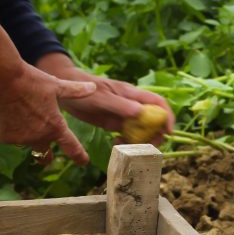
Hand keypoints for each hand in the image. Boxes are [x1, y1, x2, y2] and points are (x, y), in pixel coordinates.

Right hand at [0, 64, 95, 164]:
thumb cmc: (30, 80)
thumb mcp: (55, 85)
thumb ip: (75, 91)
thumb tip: (94, 86)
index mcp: (55, 126)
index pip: (72, 147)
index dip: (79, 156)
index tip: (83, 162)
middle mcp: (40, 137)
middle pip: (46, 154)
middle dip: (48, 156)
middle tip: (48, 156)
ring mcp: (22, 139)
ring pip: (26, 142)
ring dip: (27, 136)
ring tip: (20, 114)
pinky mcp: (5, 137)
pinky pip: (11, 136)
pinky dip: (11, 129)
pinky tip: (6, 113)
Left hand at [36, 53, 174, 143]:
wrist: (65, 90)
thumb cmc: (84, 88)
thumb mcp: (102, 97)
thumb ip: (120, 105)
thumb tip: (141, 112)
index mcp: (132, 94)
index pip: (158, 103)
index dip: (167, 116)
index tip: (168, 132)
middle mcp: (131, 104)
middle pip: (153, 120)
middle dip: (154, 134)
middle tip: (146, 146)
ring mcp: (123, 114)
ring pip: (140, 130)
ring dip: (139, 140)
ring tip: (126, 146)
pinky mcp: (113, 123)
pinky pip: (127, 134)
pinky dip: (126, 141)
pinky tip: (116, 143)